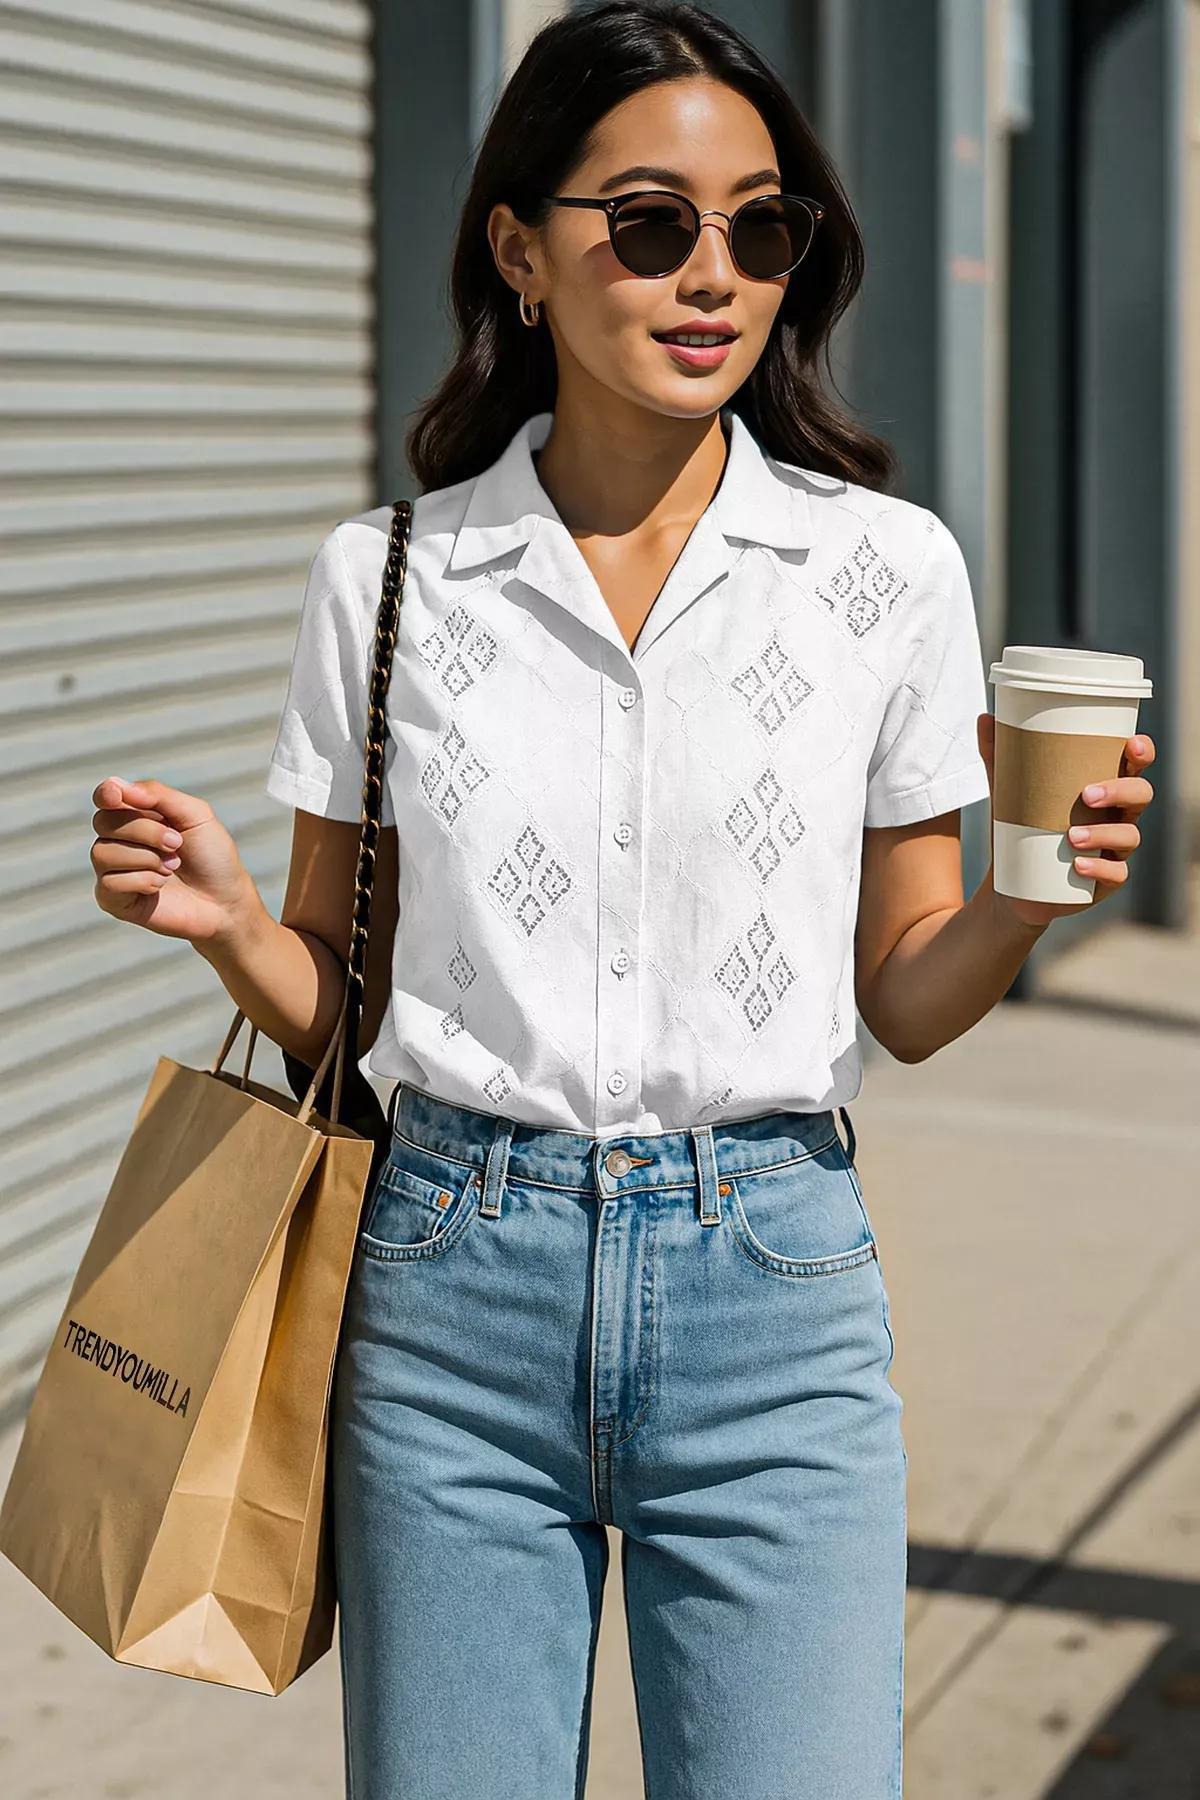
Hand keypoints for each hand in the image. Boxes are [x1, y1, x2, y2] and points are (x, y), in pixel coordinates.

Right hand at [91, 775, 261, 945]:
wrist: (225, 900)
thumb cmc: (212, 857)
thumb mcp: (196, 815)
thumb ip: (159, 796)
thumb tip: (117, 785)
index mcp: (137, 814)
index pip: (105, 797)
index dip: (106, 794)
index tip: (116, 796)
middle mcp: (119, 840)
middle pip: (103, 822)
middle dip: (144, 831)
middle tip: (176, 843)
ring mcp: (114, 870)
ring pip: (102, 852)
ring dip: (146, 858)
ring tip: (172, 867)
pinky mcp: (114, 900)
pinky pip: (108, 883)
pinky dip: (141, 881)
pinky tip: (159, 886)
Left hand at [975, 714, 1156, 929]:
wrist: (1013, 883)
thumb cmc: (1022, 827)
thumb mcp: (1008, 792)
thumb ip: (999, 756)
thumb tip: (986, 717)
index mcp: (1104, 788)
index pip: (1134, 765)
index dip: (1141, 753)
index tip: (1131, 744)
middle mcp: (1117, 816)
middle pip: (1140, 796)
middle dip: (1121, 791)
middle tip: (1088, 795)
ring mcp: (1115, 849)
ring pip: (1129, 836)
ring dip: (1104, 834)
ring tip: (1071, 836)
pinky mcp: (1105, 880)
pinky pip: (1116, 875)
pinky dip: (1100, 869)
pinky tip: (1078, 865)